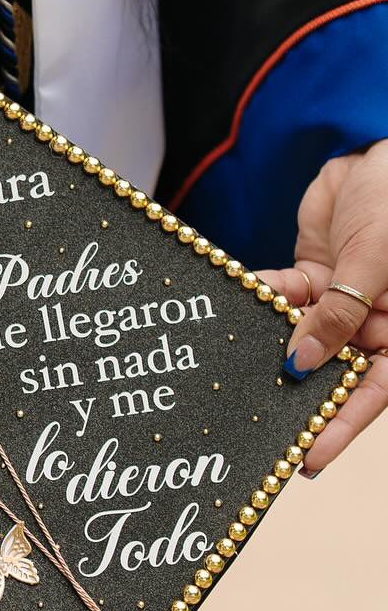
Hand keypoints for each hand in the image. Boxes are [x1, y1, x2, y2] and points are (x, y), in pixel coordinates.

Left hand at [258, 141, 387, 476]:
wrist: (380, 150)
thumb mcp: (374, 259)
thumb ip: (338, 309)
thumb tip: (300, 363)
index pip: (373, 393)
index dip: (341, 427)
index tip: (308, 459)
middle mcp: (375, 322)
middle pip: (333, 372)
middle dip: (297, 399)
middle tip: (257, 432)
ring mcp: (344, 298)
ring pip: (302, 336)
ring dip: (271, 348)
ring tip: (236, 376)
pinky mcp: (316, 273)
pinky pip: (285, 294)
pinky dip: (263, 297)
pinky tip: (239, 300)